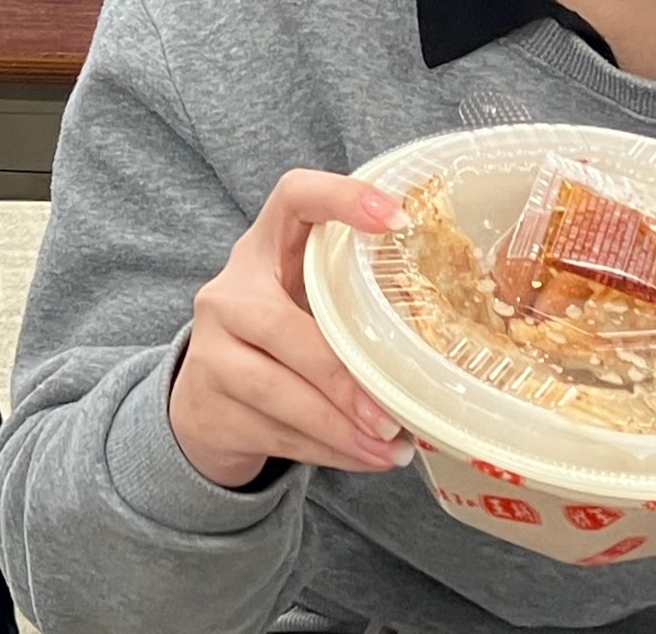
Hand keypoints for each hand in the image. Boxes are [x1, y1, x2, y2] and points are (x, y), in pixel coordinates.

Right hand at [167, 171, 410, 489]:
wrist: (207, 403)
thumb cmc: (281, 344)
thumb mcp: (308, 308)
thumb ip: (355, 309)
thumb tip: (449, 349)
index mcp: (263, 250)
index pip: (292, 197)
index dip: (340, 198)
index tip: (398, 220)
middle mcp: (226, 293)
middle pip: (277, 323)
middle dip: (340, 375)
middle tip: (392, 416)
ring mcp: (208, 351)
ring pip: (274, 389)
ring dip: (339, 426)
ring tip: (388, 449)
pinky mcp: (208, 406)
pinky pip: (275, 432)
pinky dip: (328, 452)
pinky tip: (365, 458)